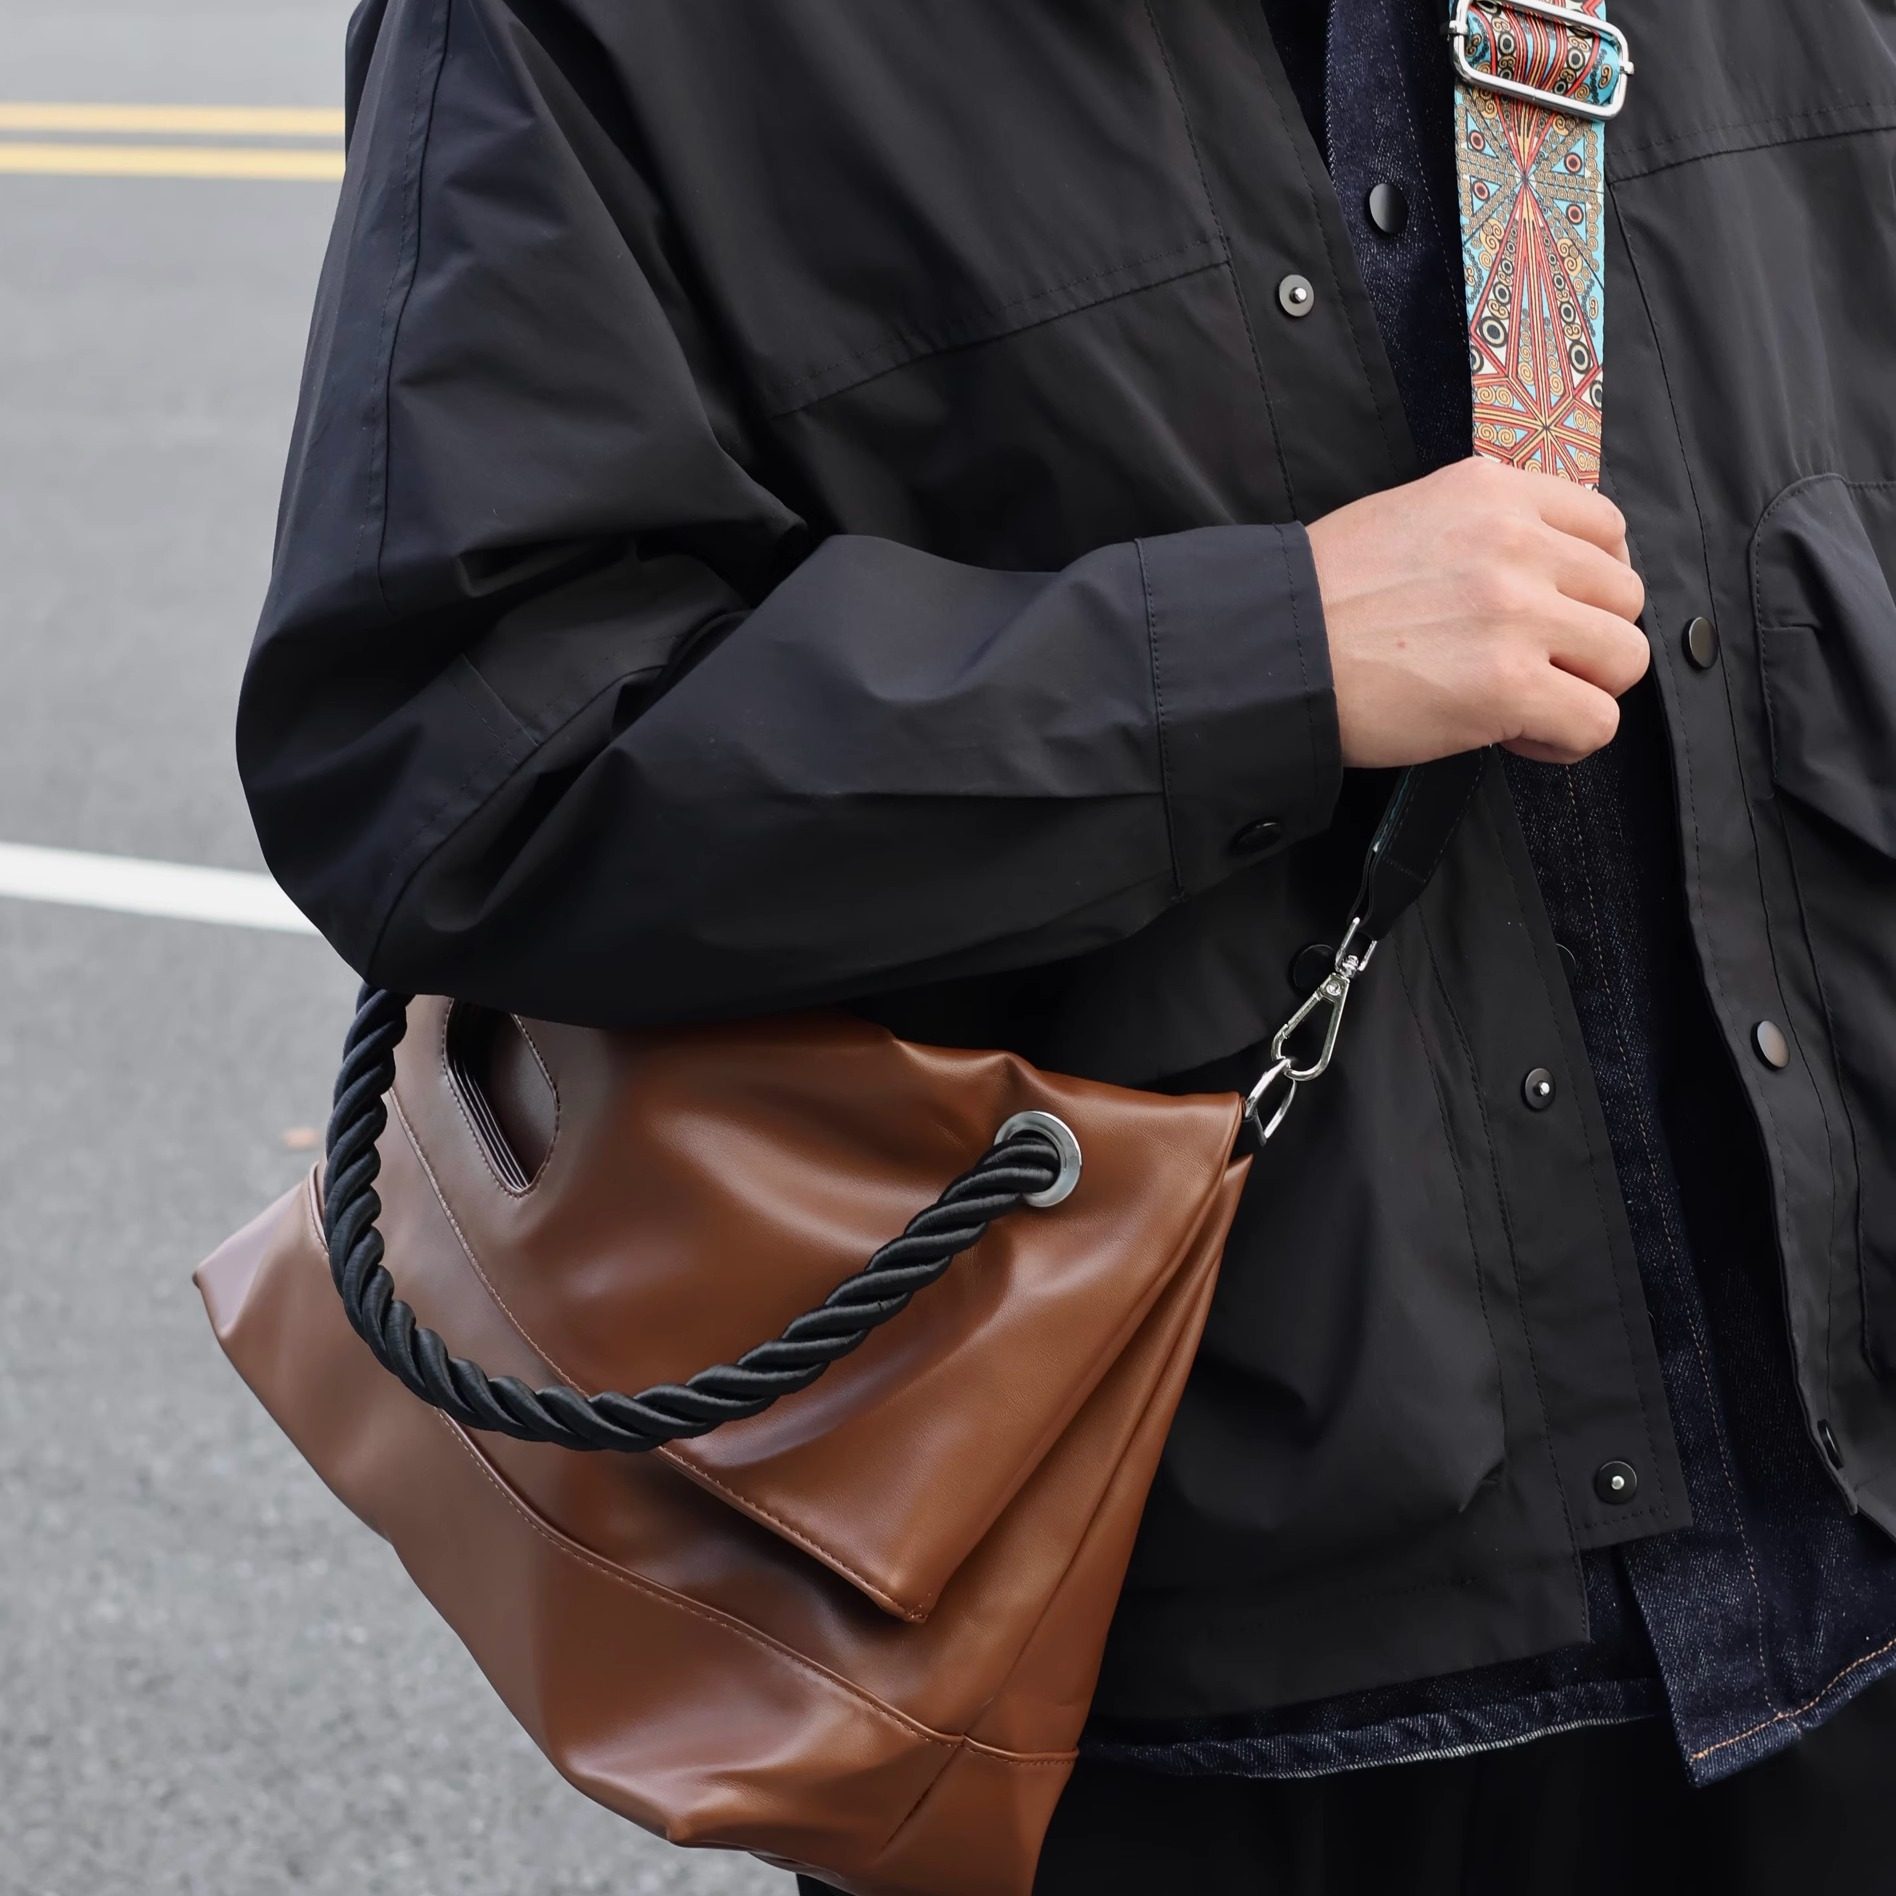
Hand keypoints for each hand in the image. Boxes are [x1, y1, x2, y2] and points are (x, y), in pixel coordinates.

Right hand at [1306, 456, 1649, 768]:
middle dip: (1589, 639)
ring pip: (1624, 659)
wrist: (1272, 648)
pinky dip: (1565, 741)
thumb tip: (1539, 574)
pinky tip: (1519, 738)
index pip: (1607, 526)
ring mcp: (1517, 615)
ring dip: (1585, 689)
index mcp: (1493, 492)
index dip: (1592, 579)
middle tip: (1536, 665)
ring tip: (1530, 703)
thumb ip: (1484, 530)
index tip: (1558, 610)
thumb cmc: (1324, 595)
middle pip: (1625, 597)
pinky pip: (1596, 723)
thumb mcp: (1410, 517)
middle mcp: (1517, 543)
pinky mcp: (1507, 687)